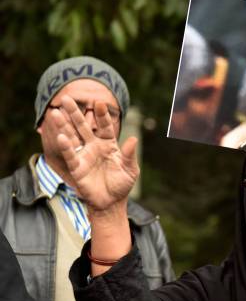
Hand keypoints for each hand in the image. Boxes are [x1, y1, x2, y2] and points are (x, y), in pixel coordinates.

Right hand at [51, 95, 138, 211]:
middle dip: (76, 113)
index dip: (102, 115)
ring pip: (72, 137)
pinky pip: (70, 154)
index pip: (105, 126)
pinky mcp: (77, 167)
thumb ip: (130, 154)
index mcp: (109, 144)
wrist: (111, 202)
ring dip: (64, 125)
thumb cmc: (122, 184)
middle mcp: (94, 147)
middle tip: (67, 98)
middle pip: (83, 126)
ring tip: (55, 112)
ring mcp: (84, 155)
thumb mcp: (130, 169)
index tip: (100, 103)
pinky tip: (61, 136)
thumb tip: (133, 139)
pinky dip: (66, 146)